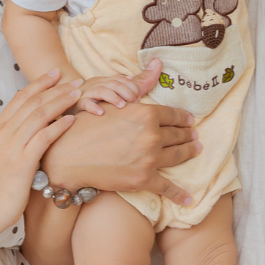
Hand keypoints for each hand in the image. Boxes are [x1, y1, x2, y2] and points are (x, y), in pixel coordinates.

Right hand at [0, 70, 81, 234]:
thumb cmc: (1, 183)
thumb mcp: (4, 153)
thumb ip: (17, 136)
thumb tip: (37, 123)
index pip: (20, 97)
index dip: (39, 83)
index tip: (56, 74)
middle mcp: (3, 133)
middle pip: (32, 102)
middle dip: (56, 88)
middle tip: (75, 81)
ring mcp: (11, 147)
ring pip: (39, 115)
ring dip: (61, 102)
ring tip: (78, 95)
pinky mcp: (22, 163)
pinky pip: (43, 138)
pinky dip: (58, 126)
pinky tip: (72, 120)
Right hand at [42, 59, 201, 205]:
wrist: (68, 155)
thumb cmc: (88, 125)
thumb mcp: (114, 102)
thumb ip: (138, 85)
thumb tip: (157, 65)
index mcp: (146, 114)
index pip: (173, 115)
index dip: (183, 118)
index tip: (189, 120)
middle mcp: (152, 136)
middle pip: (178, 134)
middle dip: (188, 135)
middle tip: (195, 135)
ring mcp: (149, 159)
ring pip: (177, 156)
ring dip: (189, 153)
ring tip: (195, 150)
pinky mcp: (143, 179)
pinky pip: (167, 187)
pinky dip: (179, 194)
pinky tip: (189, 199)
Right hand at [75, 73, 142, 115]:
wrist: (73, 106)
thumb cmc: (103, 102)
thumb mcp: (124, 91)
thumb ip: (142, 80)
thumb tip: (158, 61)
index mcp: (110, 81)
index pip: (123, 79)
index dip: (132, 87)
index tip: (139, 99)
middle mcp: (99, 84)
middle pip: (114, 83)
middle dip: (126, 92)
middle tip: (134, 103)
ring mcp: (88, 93)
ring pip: (101, 91)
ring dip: (113, 97)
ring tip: (122, 106)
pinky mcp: (79, 104)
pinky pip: (85, 103)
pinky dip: (93, 107)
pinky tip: (101, 113)